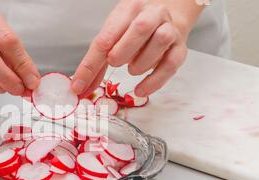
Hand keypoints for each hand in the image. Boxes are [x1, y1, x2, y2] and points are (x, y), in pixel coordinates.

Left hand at [72, 0, 187, 96]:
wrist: (166, 19)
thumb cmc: (133, 29)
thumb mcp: (112, 37)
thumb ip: (96, 63)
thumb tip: (80, 87)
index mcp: (128, 10)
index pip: (106, 37)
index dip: (90, 65)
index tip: (79, 85)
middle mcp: (151, 14)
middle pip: (141, 28)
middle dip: (123, 50)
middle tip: (114, 62)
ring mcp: (169, 29)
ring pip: (161, 41)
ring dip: (141, 62)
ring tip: (132, 69)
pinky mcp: (180, 48)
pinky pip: (171, 64)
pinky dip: (154, 81)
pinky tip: (141, 89)